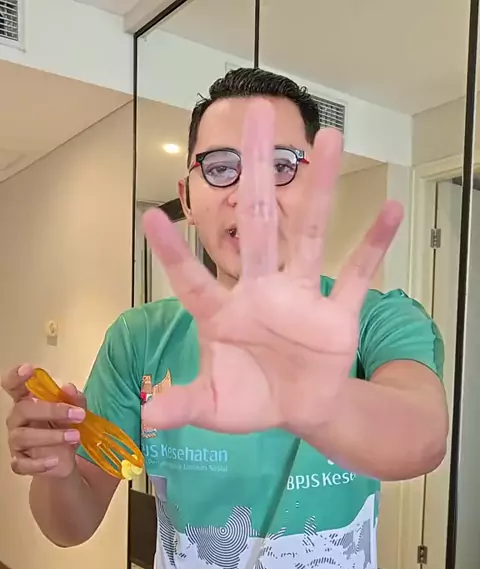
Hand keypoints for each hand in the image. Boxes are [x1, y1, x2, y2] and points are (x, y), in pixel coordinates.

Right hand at [1, 364, 85, 476]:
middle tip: (78, 414)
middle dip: (51, 410)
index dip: (17, 377)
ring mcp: (16, 442)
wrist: (62, 462)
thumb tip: (70, 388)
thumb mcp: (73, 414)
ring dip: (51, 436)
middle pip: (23, 410)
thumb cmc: (62, 430)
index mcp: (26, 402)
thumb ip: (74, 401)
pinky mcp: (19, 463)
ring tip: (75, 436)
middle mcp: (16, 420)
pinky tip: (55, 460)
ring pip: (23, 436)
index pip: (13, 386)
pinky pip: (22, 465)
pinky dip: (39, 463)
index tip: (29, 369)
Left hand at [143, 99, 402, 435]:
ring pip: (310, 234)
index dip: (174, 253)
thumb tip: (147, 418)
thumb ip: (183, 405)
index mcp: (223, 313)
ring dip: (320, 190)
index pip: (194, 279)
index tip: (150, 215)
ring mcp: (301, 297)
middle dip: (254, 173)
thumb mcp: (213, 406)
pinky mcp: (338, 315)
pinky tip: (389, 209)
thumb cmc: (250, 398)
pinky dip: (374, 246)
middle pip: (257, 224)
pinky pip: (358, 276)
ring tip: (329, 139)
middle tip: (255, 116)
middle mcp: (261, 291)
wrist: (300, 407)